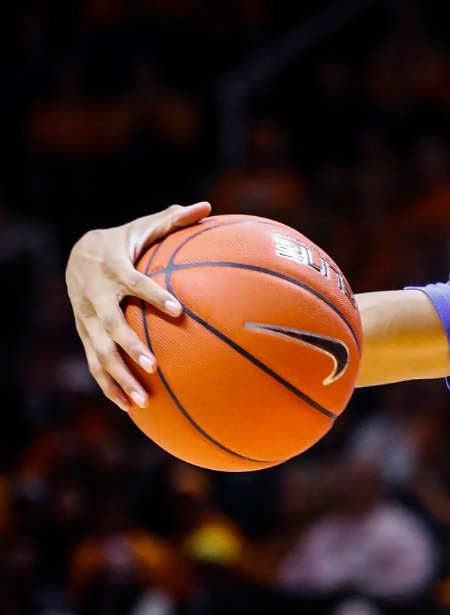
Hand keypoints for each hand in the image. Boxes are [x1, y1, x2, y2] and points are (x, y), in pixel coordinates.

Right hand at [66, 201, 210, 409]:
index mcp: (114, 270)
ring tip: (142, 400)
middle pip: (111, 325)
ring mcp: (87, 319)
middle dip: (129, 346)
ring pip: (99, 351)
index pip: (135, 283)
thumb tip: (206, 207)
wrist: (78, 254)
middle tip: (153, 365)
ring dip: (118, 376)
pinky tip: (129, 407)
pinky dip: (109, 385)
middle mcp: (97, 297)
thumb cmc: (124, 242)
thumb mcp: (144, 228)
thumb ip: (174, 220)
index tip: (178, 310)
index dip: (154, 295)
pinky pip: (94, 364)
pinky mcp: (85, 334)